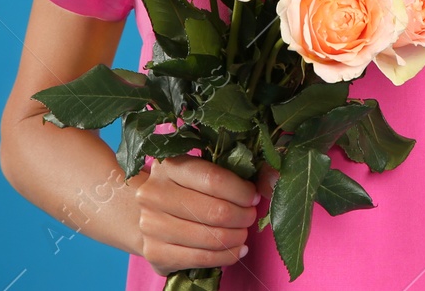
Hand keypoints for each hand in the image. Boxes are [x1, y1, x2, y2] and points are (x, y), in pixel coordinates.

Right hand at [134, 154, 258, 275]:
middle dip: (242, 216)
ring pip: (209, 238)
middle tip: (250, 216)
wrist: (149, 213)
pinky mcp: (155, 253)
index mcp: (170, 165)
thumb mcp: (207, 169)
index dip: (241, 191)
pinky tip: (236, 250)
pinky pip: (201, 259)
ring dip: (236, 237)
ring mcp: (150, 225)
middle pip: (214, 211)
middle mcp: (153, 194)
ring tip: (243, 233)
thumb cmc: (186, 188)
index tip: (254, 197)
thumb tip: (275, 179)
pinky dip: (225, 256)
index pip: (213, 179)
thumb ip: (242, 170)